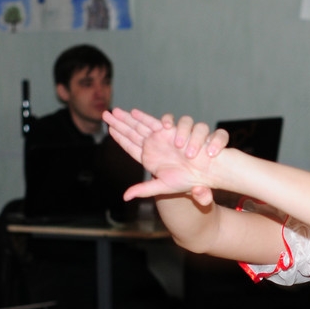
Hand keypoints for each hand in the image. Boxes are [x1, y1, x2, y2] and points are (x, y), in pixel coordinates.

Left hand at [102, 108, 228, 204]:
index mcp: (148, 159)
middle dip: (118, 123)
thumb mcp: (161, 187)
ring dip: (127, 118)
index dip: (118, 137)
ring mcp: (160, 139)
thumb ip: (143, 189)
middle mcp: (153, 147)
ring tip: (115, 112)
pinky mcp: (170, 132)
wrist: (204, 173)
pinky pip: (155, 123)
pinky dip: (144, 118)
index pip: (129, 146)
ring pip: (140, 126)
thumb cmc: (185, 181)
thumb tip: (125, 197)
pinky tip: (134, 113)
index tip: (108, 129)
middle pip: (131, 132)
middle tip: (105, 114)